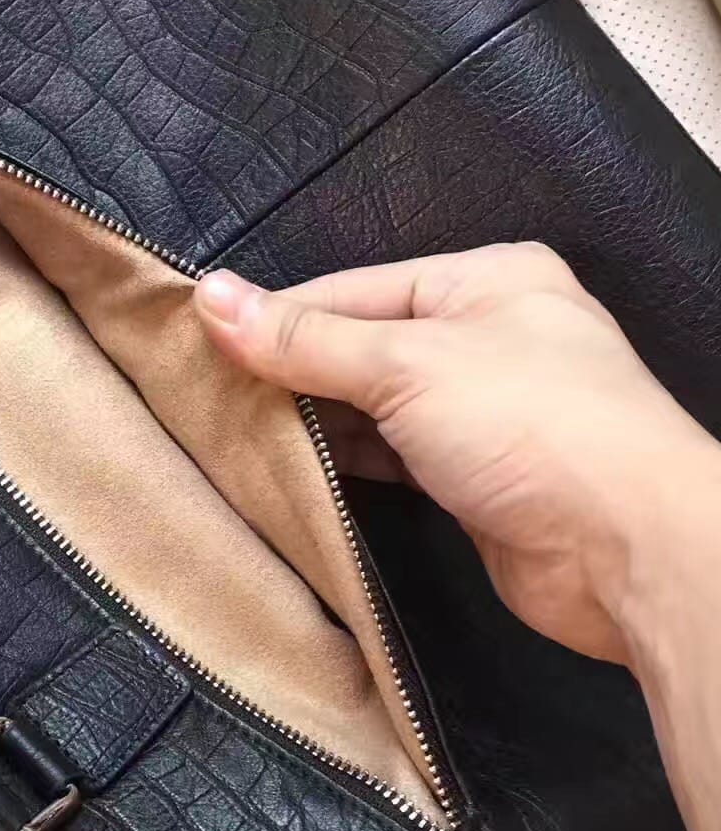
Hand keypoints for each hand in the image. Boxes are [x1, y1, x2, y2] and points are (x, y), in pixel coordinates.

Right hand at [194, 243, 718, 666]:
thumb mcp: (406, 365)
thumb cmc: (532, 427)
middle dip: (291, 371)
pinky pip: (391, 457)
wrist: (630, 551)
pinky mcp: (473, 478)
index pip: (353, 288)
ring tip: (232, 432)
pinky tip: (290, 472)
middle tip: (208, 395)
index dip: (277, 315)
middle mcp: (485, 336)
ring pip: (374, 406)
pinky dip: (345, 463)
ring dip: (314, 422)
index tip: (200, 341)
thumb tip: (210, 297)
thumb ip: (305, 338)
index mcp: (484, 279)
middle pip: (361, 346)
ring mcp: (481, 412)